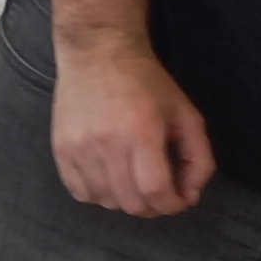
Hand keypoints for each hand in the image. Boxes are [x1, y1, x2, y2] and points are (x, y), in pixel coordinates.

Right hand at [51, 25, 216, 216]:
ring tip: (134, 180)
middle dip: (153, 207)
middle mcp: (107, 142)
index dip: (172, 205)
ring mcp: (79, 147)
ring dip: (125, 200)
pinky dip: (99, 194)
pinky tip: (110, 176)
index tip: (179, 199)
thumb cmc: (146, 83)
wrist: (97, 53)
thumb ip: (199, 158)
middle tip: (159, 192)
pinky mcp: (61, 148)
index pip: (155, 192)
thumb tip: (190, 196)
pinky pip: (81, 192)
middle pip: (131, 203)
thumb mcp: (186, 113)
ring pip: (106, 201)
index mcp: (142, 131)